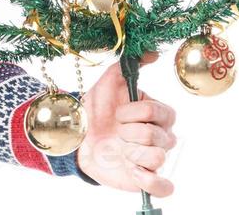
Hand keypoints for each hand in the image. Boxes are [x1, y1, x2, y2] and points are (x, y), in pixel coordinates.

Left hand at [74, 50, 176, 196]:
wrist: (76, 134)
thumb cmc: (96, 108)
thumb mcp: (109, 82)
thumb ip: (129, 65)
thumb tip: (153, 52)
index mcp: (156, 114)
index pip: (162, 112)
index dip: (137, 113)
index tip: (118, 112)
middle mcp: (159, 137)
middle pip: (160, 136)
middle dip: (131, 132)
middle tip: (116, 131)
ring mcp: (152, 159)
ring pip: (158, 158)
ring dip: (133, 152)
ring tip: (120, 149)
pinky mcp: (144, 179)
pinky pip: (162, 187)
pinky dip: (150, 180)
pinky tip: (132, 169)